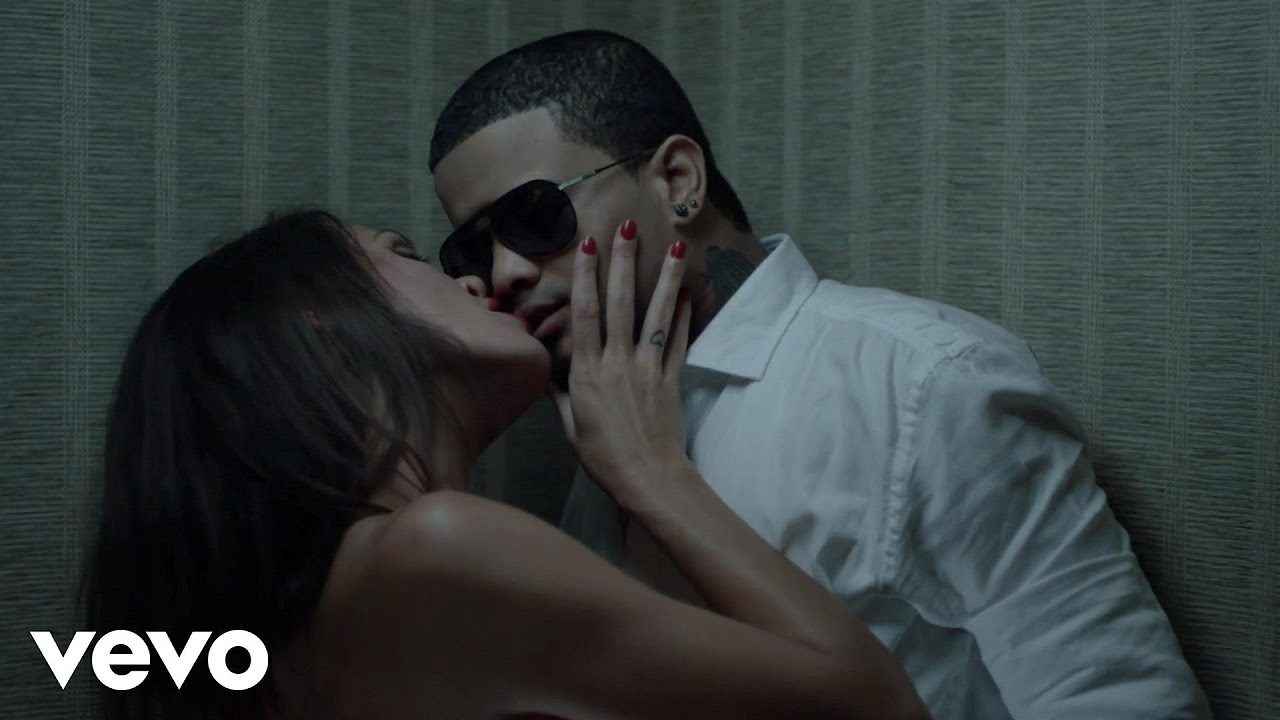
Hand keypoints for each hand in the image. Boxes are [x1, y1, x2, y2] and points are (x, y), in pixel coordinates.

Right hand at [551, 220, 693, 504]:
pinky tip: (686, 292)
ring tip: (674, 247)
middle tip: (626, 226)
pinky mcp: (671, 379)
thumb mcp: (570, 426)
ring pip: (656, 314)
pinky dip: (682, 316)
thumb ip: (560, 393)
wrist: (646, 478)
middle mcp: (617, 363)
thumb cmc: (602, 457)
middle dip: (623, 262)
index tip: (588, 244)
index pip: (584, 314)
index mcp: (587, 372)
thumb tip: (546, 369)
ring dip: (664, 278)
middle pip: (620, 303)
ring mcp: (648, 368)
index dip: (585, 276)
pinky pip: (677, 341)